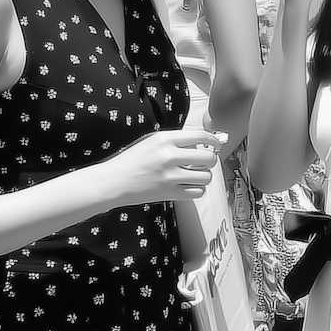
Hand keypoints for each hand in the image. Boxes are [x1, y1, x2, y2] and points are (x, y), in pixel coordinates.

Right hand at [106, 127, 220, 203]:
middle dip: (211, 160)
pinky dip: (196, 189)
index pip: (201, 136)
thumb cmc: (132, 160)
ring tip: (194, 175)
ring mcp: (170, 176)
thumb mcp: (152, 141)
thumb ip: (176, 140)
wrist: (114, 181)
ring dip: (204, 176)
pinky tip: (188, 186)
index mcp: (165, 139)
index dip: (214, 141)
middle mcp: (170, 156)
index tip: (217, 145)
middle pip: (208, 158)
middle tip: (204, 162)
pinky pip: (197, 192)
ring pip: (206, 176)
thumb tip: (202, 142)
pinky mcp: (169, 193)